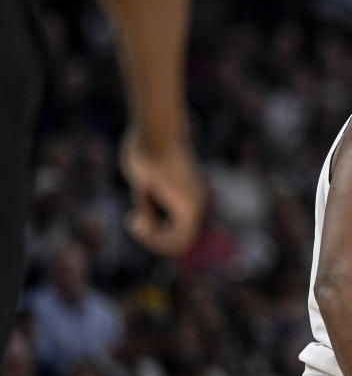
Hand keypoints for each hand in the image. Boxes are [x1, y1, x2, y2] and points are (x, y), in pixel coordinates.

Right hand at [120, 129, 205, 255]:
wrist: (155, 133)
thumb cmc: (147, 149)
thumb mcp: (143, 182)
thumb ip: (147, 202)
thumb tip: (145, 221)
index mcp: (187, 194)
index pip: (177, 230)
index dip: (155, 234)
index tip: (134, 218)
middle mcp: (195, 200)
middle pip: (180, 239)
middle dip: (153, 239)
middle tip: (133, 223)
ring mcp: (195, 204)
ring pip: (180, 242)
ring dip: (154, 241)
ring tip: (135, 223)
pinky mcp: (189, 206)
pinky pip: (180, 239)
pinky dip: (158, 239)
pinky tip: (139, 223)